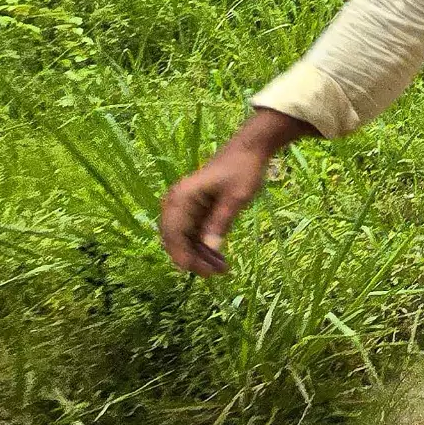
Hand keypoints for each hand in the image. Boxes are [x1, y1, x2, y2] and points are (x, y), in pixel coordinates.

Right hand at [159, 138, 274, 275]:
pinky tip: (219, 257)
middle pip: (175, 239)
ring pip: (184, 239)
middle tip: (216, 274)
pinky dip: (203, 246)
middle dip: (193, 259)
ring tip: (223, 269)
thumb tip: (210, 248)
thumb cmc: (244, 170)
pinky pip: (192, 233)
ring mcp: (184, 206)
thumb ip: (221, 222)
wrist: (249, 150)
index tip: (200, 272)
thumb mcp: (236, 198)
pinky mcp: (193, 209)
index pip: (174, 233)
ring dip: (199, 255)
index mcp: (181, 197)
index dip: (183, 255)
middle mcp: (176, 202)